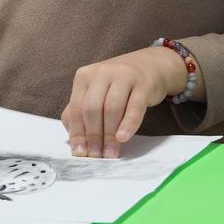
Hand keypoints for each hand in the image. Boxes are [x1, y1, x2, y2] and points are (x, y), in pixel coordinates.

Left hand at [60, 46, 186, 158]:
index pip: (76, 108)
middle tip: (96, 156)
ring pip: (111, 108)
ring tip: (111, 153)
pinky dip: (128, 124)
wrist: (148, 66)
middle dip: (93, 136)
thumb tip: (75, 141)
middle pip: (92, 108)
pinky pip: (134, 106)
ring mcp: (122, 76)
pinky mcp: (142, 83)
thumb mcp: (95, 93)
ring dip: (109, 135)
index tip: (80, 153)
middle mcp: (101, 73)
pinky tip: (123, 138)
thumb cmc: (117, 85)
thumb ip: (81, 112)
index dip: (77, 133)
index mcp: (84, 76)